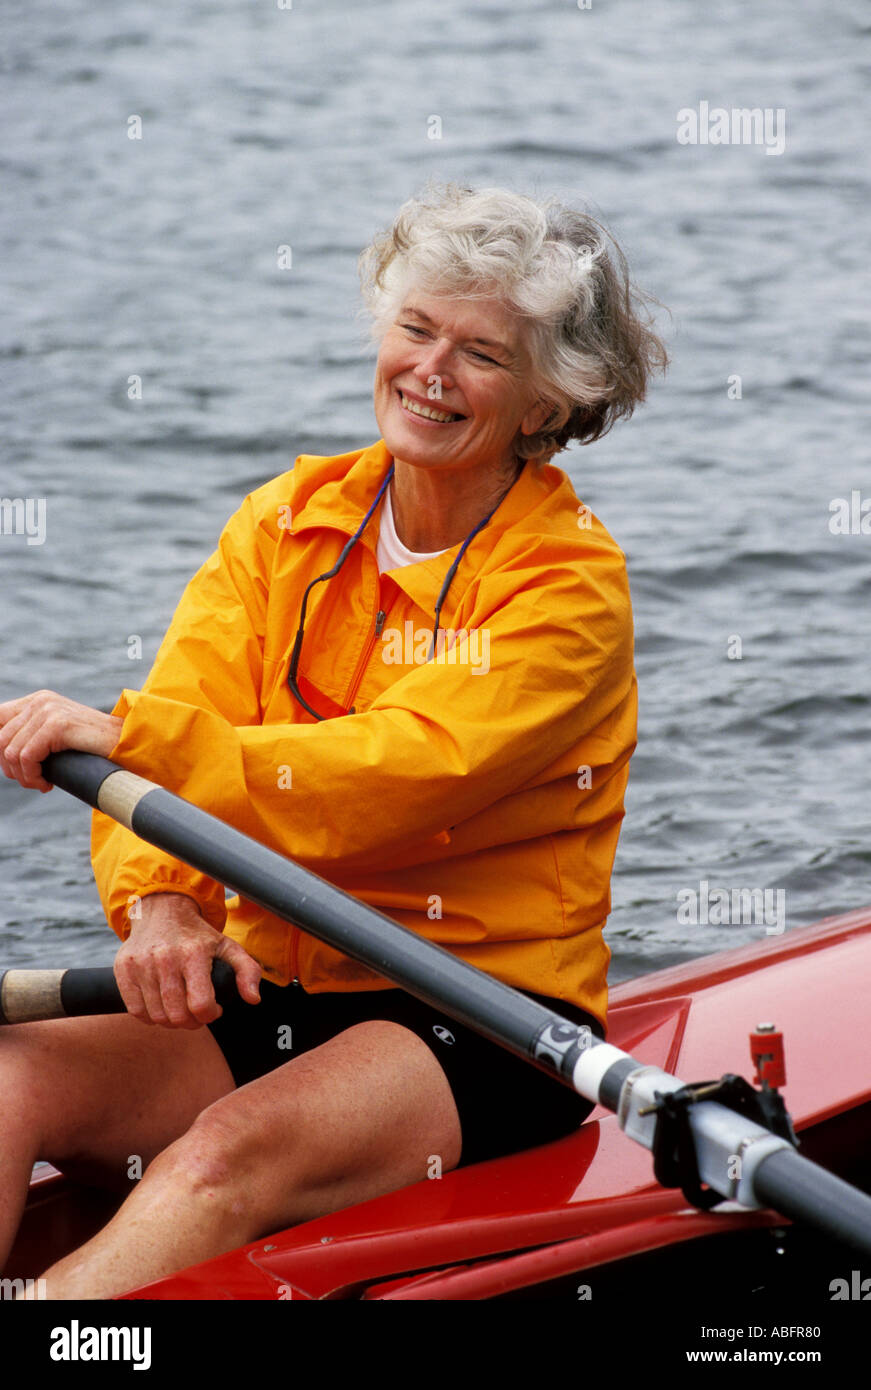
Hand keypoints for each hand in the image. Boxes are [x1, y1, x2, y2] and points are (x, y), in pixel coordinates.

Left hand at [0, 690, 123, 791]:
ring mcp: (48, 710)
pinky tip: (47, 784)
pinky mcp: (57, 725)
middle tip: (33, 781)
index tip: (15, 769)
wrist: (126, 746)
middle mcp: (40, 701)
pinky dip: (33, 777)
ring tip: (42, 783)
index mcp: (37, 700)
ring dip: (24, 777)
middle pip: (0, 739)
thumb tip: (3, 756)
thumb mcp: (56, 739)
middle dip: (12, 768)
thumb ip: (31, 739)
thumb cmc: (93, 749)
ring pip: (11, 752)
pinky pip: (26, 757)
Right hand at [114, 893, 261, 1027]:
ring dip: (171, 1021)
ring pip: (156, 1016)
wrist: (161, 910)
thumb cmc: (197, 934)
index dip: (210, 1015)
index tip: (214, 1009)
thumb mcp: (228, 946)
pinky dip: (149, 1016)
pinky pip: (135, 1010)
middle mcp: (164, 957)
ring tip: (180, 1009)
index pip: (200, 1004)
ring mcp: (141, 964)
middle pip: (177, 1015)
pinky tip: (161, 1005)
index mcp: (193, 953)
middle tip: (197, 1014)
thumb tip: (253, 998)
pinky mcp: (123, 969)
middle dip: (192, 1022)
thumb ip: (248, 970)